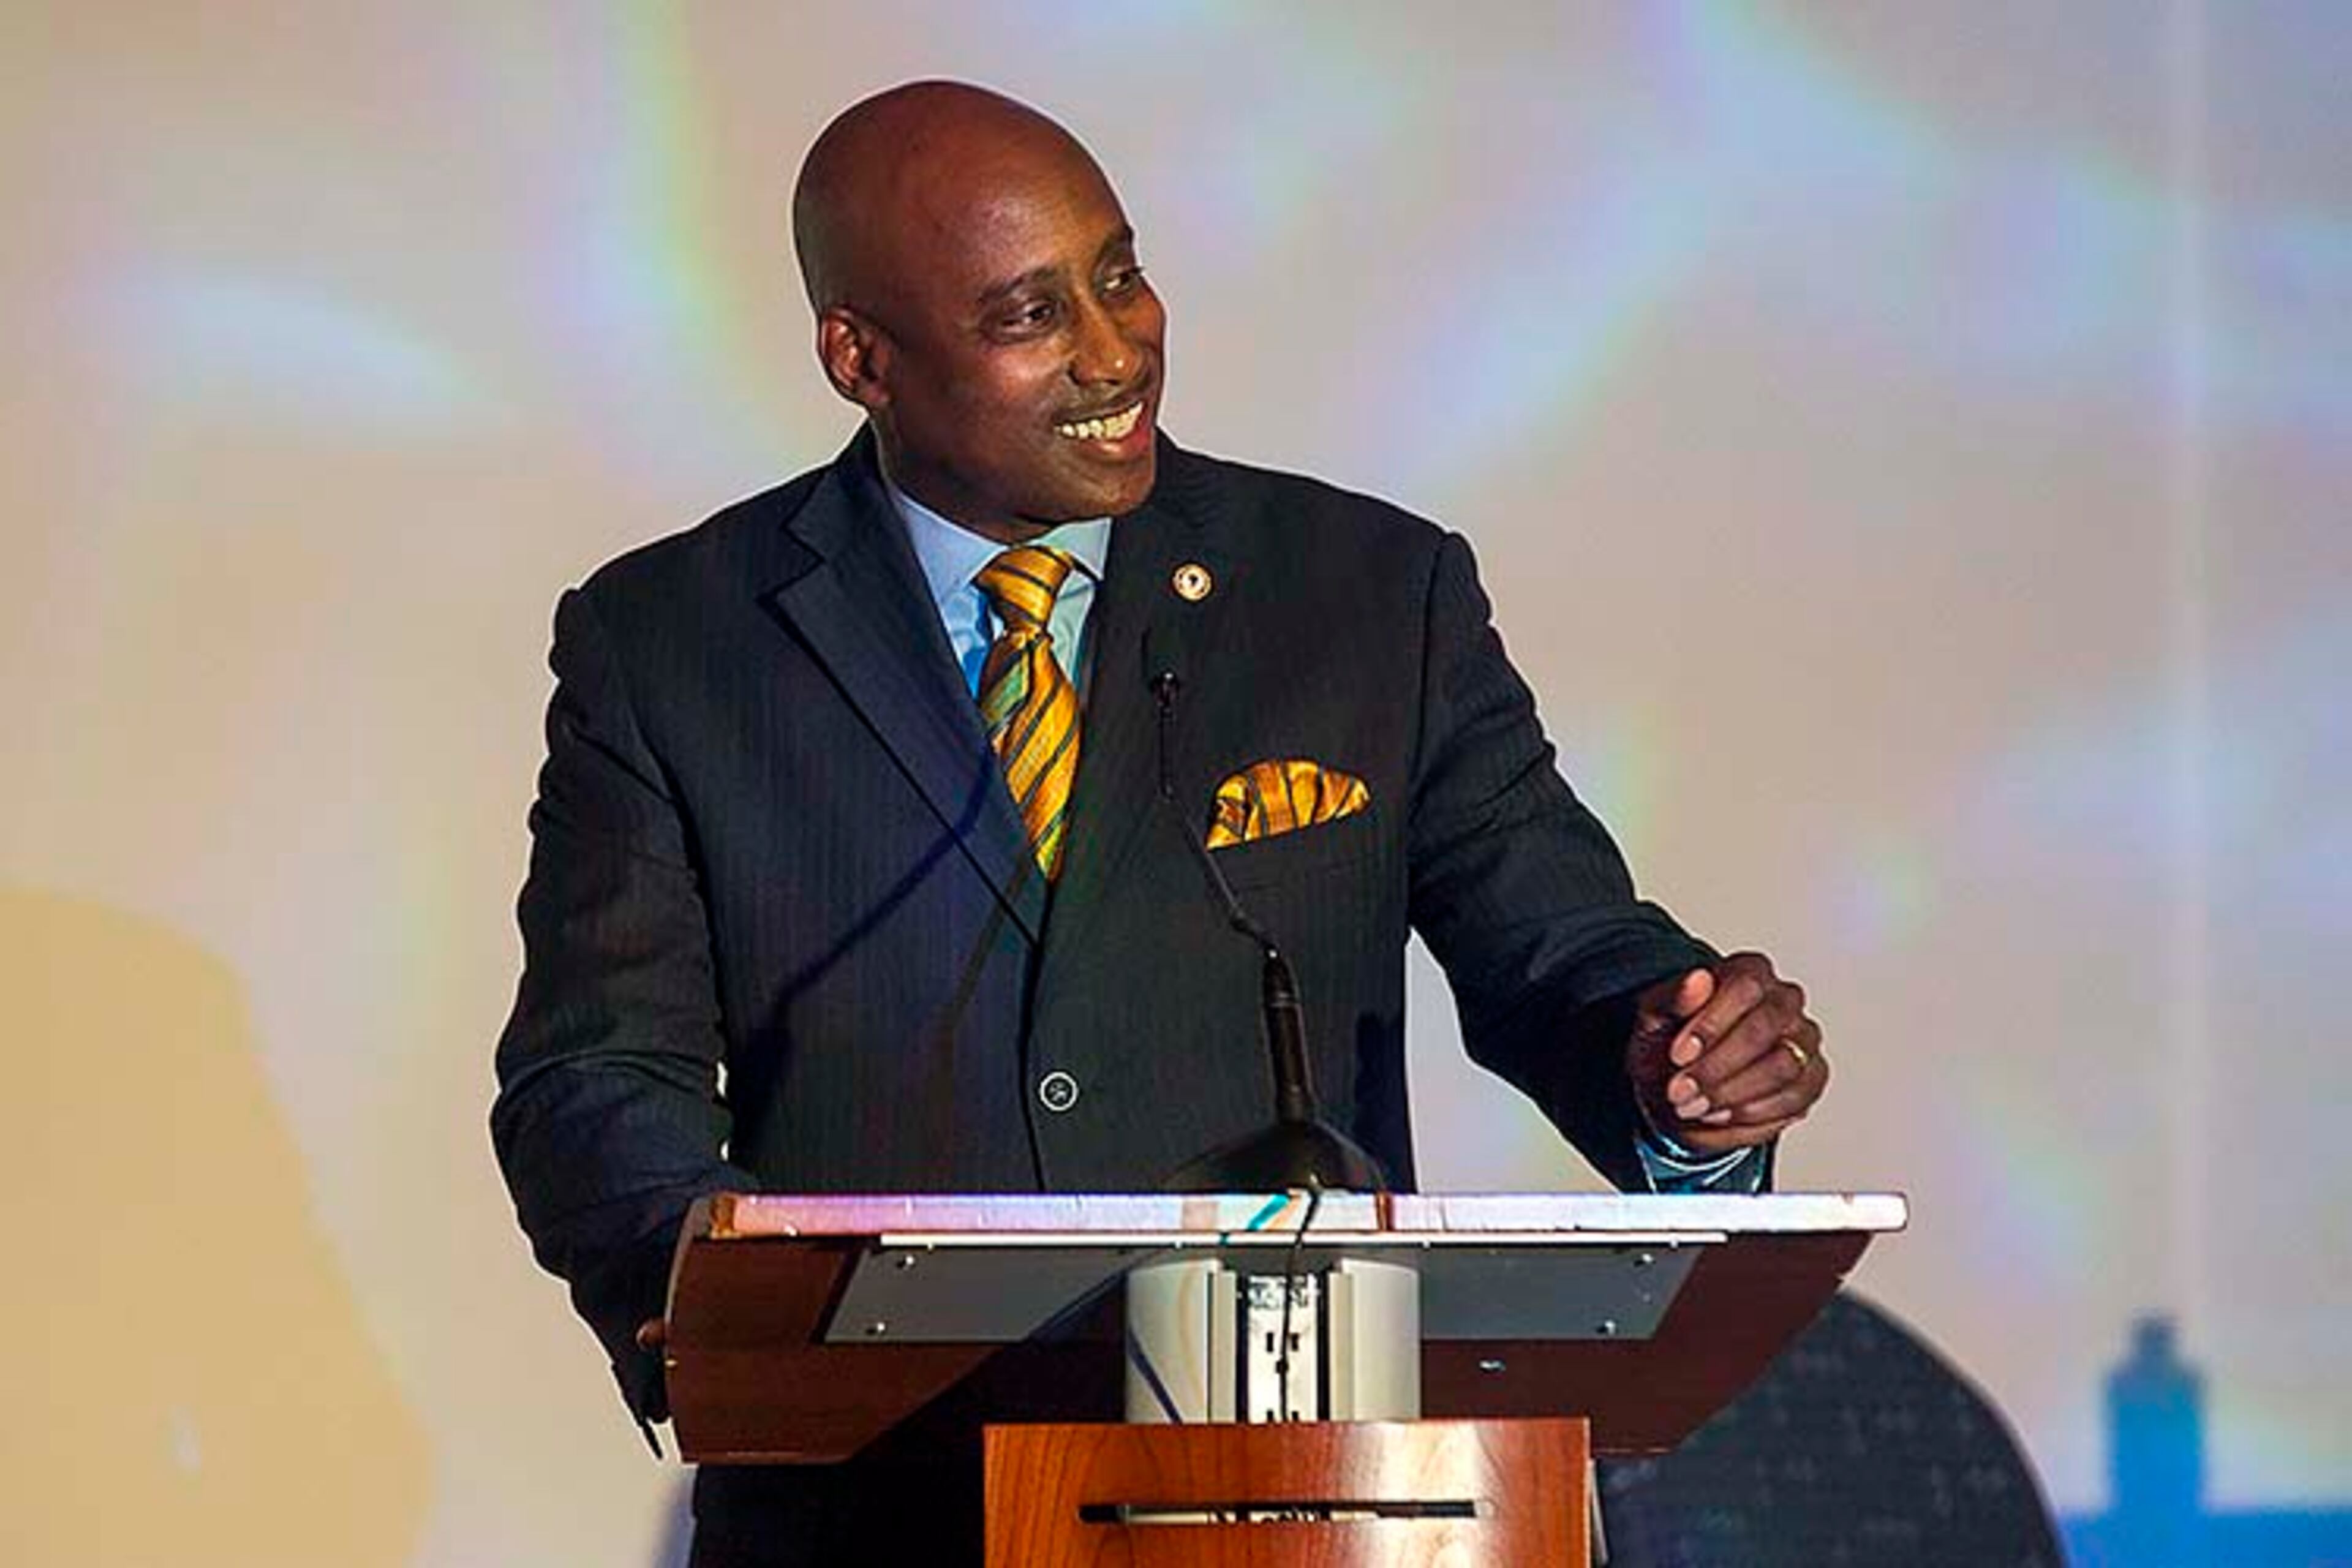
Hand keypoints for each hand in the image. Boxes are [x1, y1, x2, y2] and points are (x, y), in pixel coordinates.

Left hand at [1626, 952, 1826, 1154]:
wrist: (1681, 1081)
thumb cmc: (1672, 1040)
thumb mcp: (1656, 1017)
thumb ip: (1674, 997)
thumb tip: (1697, 980)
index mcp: (1750, 972)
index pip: (1744, 988)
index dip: (1711, 1025)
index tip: (1678, 1055)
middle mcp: (1785, 1001)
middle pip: (1765, 1029)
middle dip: (1717, 1067)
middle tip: (1679, 1091)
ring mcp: (1804, 1040)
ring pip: (1783, 1067)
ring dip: (1731, 1093)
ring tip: (1692, 1106)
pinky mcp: (1811, 1078)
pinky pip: (1794, 1099)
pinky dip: (1751, 1114)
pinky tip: (1718, 1114)